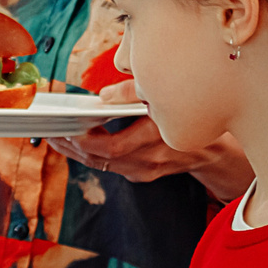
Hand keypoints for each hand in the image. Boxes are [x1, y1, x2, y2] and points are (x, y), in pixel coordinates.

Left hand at [47, 81, 251, 197]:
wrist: (220, 148)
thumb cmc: (194, 111)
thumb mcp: (169, 94)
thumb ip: (135, 93)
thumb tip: (102, 97)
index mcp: (159, 138)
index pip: (112, 148)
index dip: (85, 140)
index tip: (65, 126)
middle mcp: (151, 160)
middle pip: (100, 159)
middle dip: (71, 145)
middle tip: (47, 129)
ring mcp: (146, 170)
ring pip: (101, 165)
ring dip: (75, 151)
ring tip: (52, 134)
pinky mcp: (142, 174)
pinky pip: (109, 166)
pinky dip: (89, 154)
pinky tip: (72, 140)